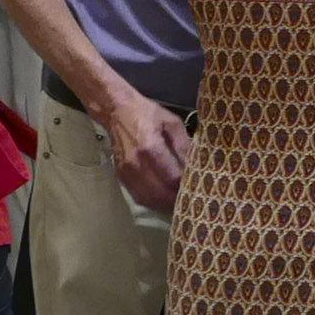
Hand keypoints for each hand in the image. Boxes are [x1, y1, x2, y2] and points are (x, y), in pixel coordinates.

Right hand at [104, 95, 188, 212]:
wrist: (117, 111)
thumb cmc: (147, 113)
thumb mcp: (172, 123)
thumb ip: (183, 145)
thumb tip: (195, 166)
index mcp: (151, 148)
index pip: (173, 178)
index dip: (186, 185)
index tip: (197, 186)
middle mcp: (136, 163)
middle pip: (161, 193)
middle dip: (177, 198)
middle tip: (191, 196)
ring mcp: (126, 172)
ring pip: (150, 199)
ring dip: (165, 204)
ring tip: (178, 200)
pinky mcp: (121, 176)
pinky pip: (139, 197)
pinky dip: (153, 201)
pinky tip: (163, 197)